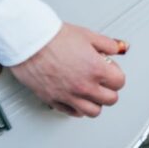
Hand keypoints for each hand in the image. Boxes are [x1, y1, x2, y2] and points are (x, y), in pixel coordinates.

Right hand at [10, 23, 127, 117]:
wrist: (29, 42)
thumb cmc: (53, 38)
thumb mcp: (87, 35)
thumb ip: (107, 44)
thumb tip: (118, 48)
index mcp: (96, 69)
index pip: (119, 82)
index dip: (116, 75)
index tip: (111, 70)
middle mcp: (84, 86)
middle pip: (110, 99)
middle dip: (109, 90)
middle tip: (103, 81)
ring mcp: (69, 95)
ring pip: (93, 111)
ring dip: (95, 103)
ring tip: (91, 92)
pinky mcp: (54, 100)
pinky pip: (72, 113)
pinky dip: (78, 108)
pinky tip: (77, 99)